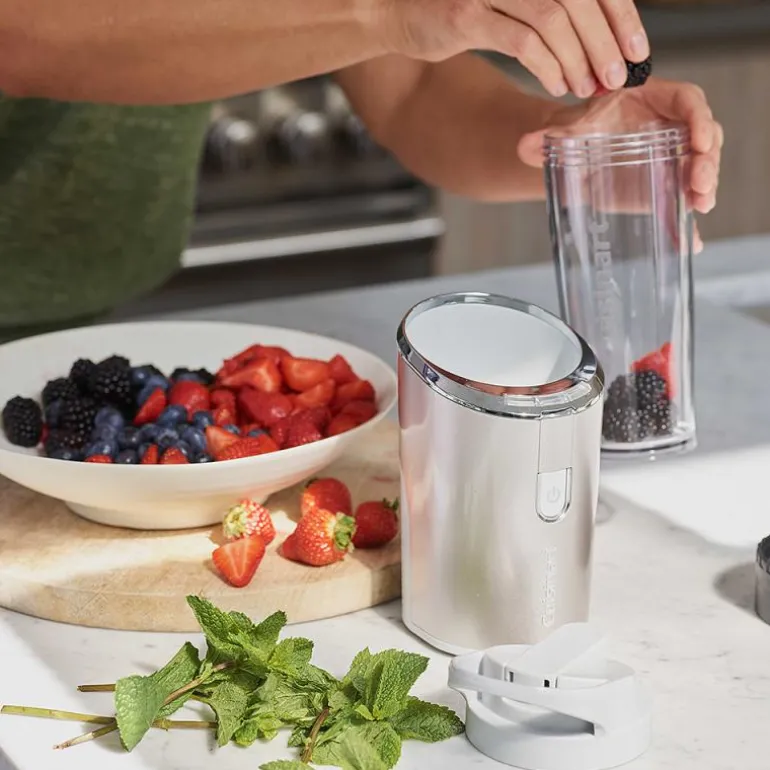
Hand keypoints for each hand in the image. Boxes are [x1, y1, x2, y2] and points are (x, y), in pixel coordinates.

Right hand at [379, 0, 648, 96]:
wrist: (398, 10)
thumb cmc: (461, 7)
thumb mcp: (513, 1)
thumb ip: (553, 9)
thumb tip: (603, 41)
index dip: (621, 15)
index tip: (637, 50)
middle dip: (604, 43)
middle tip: (616, 77)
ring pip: (554, 20)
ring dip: (578, 60)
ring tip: (588, 87)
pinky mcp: (467, 14)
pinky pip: (522, 42)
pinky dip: (547, 67)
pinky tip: (557, 85)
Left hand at [517, 78, 722, 249]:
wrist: (573, 150)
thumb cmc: (578, 128)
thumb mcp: (566, 131)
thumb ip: (548, 137)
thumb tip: (525, 147)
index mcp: (653, 98)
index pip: (688, 100)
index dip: (700, 118)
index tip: (701, 140)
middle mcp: (671, 124)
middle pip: (703, 137)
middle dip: (707, 161)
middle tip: (700, 184)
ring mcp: (673, 155)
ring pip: (699, 167)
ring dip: (704, 186)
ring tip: (700, 205)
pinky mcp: (665, 184)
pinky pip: (681, 200)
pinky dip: (686, 221)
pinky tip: (690, 241)